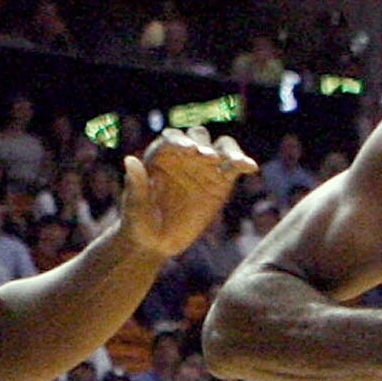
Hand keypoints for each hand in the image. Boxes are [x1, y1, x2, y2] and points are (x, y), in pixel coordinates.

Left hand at [116, 128, 255, 258]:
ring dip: (227, 151)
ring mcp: (204, 168)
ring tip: (234, 162)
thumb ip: (135, 185)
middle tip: (205, 157)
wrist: (155, 242)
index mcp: (160, 156)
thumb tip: (130, 160)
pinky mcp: (220, 182)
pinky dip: (242, 163)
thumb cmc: (139, 222)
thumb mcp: (134, 207)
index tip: (189, 151)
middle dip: (202, 144)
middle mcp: (184, 156)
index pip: (172, 140)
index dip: (180, 141)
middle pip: (198, 137)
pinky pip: (233, 168)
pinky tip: (251, 167)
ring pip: (220, 147)